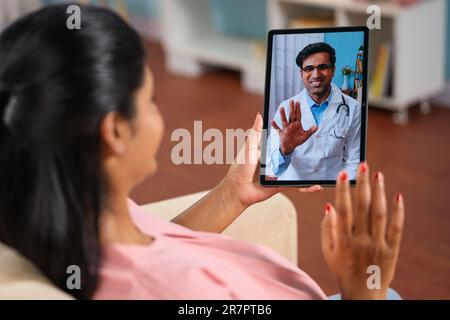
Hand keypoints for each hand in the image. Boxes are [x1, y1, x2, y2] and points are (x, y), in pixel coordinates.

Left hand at [224, 113, 321, 208]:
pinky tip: (317, 186)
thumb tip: (259, 115)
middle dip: (304, 151)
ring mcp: (279, 174)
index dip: (292, 134)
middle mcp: (275, 161)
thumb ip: (256, 132)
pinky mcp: (281, 185)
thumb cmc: (240, 168)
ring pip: (297, 171)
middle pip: (292, 155)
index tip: (302, 126)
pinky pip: (296, 186)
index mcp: (267, 151)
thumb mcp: (249, 147)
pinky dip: (306, 187)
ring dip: (310, 170)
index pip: (282, 140)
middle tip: (320, 143)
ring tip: (323, 166)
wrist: (237, 189)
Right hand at [271, 100, 317, 154]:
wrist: (290, 147)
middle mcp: (291, 125)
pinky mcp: (282, 133)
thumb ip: (310, 131)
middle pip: (292, 115)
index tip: (298, 102)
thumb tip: (317, 126)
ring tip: (281, 108)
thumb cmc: (297, 140)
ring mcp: (286, 128)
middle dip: (292, 108)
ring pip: (284, 120)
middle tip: (291, 100)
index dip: (298, 109)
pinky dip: (275, 125)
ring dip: (283, 114)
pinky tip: (272, 120)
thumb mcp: (305, 136)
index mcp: (297, 124)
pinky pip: (277, 129)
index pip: (298, 115)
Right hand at [321, 164, 404, 299]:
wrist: (362, 293)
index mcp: (342, 239)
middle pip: (362, 207)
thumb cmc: (341, 269)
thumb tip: (329, 206)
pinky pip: (396, 228)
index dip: (343, 190)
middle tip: (363, 165)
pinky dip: (398, 212)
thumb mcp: (327, 250)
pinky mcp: (392, 249)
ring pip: (379, 214)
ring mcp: (378, 244)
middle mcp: (361, 240)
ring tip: (378, 175)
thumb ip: (327, 228)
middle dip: (362, 184)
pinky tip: (398, 196)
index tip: (343, 173)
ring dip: (379, 192)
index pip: (342, 209)